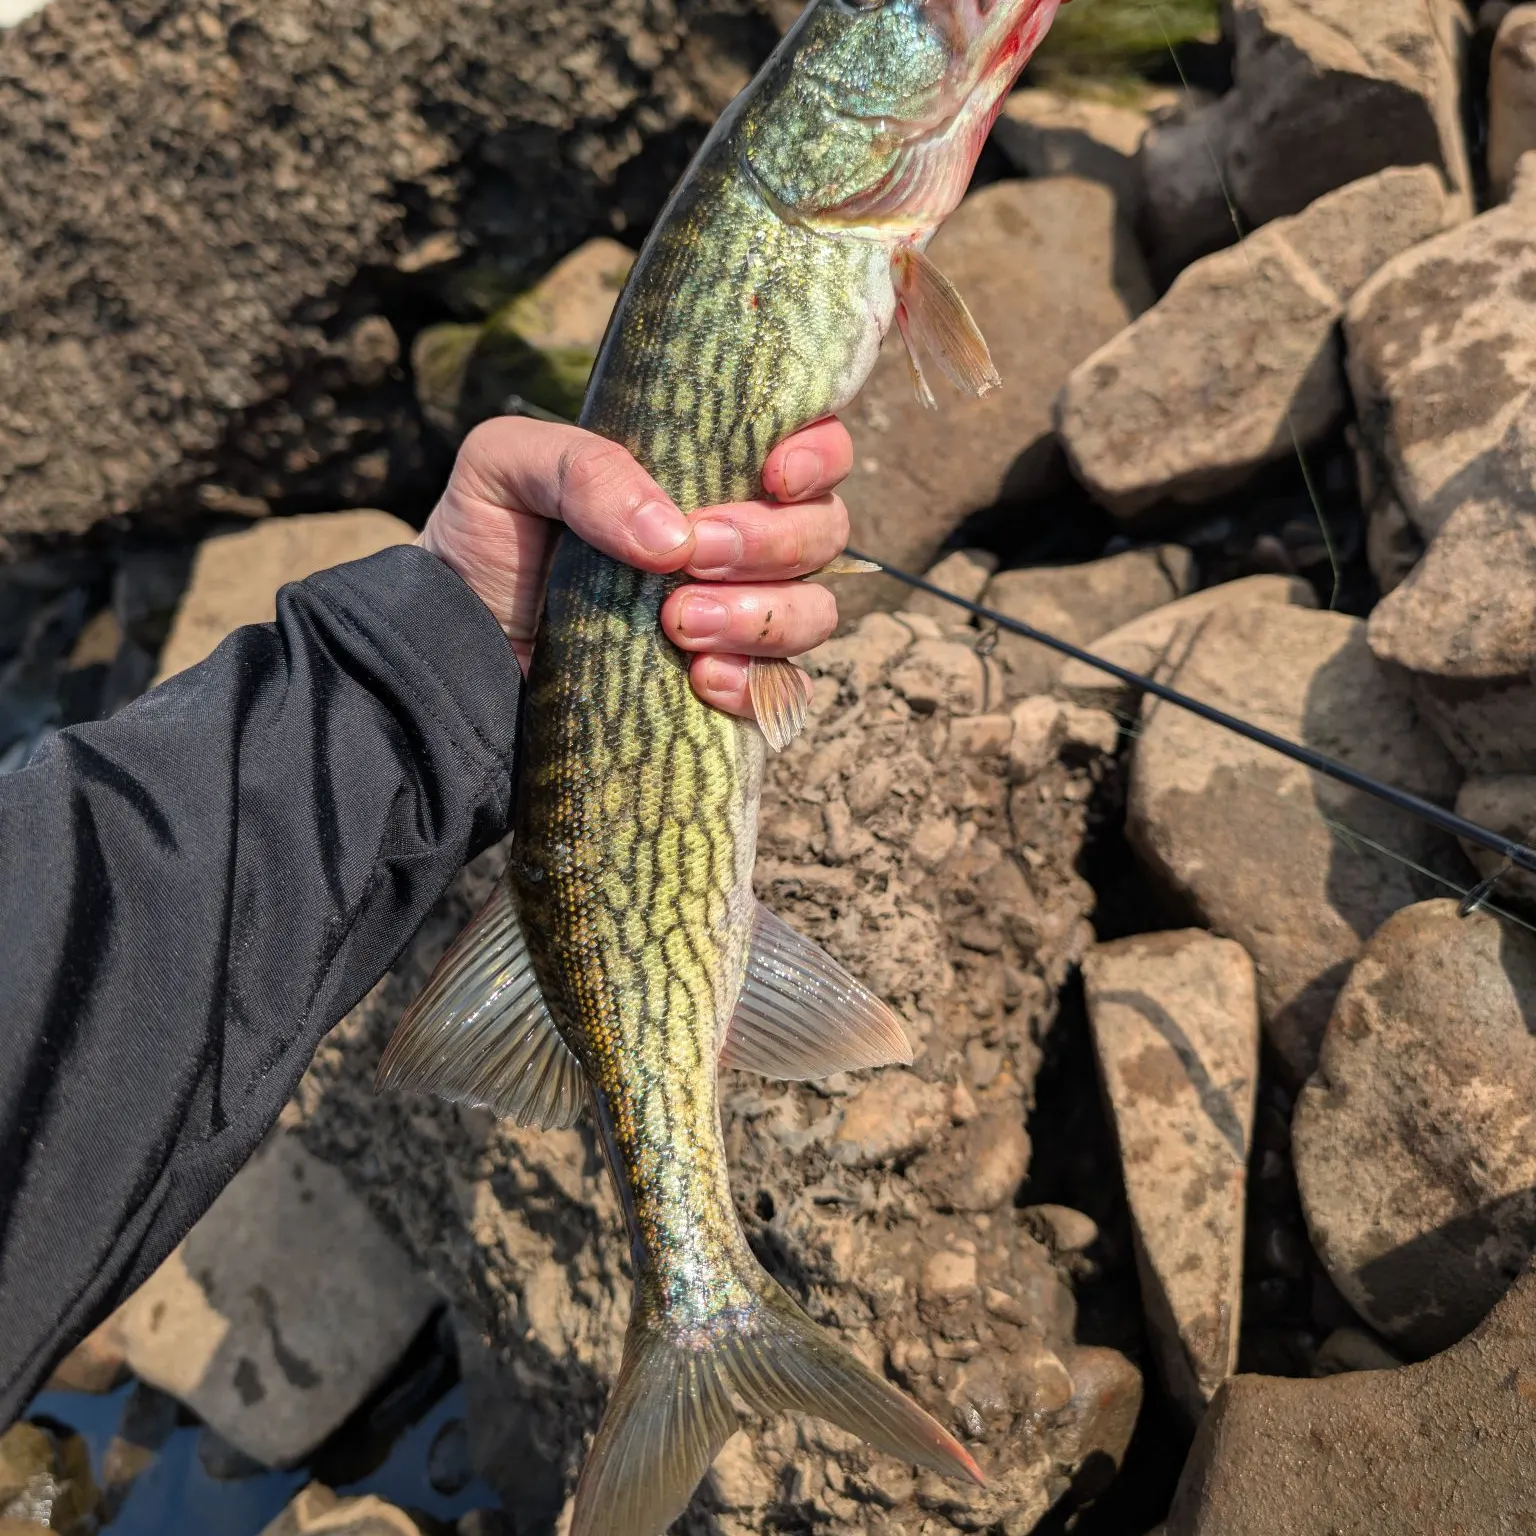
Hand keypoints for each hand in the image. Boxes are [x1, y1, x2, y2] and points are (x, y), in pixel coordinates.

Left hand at [418, 415, 851, 720]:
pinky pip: (783, 693)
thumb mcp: (508, 468)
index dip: (818, 454)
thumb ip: (583, 467)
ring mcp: (740, 619)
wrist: (455, 643)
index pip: (812, 447)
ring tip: (678, 624)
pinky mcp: (726, 690)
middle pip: (824, 532)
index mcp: (710, 470)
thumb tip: (672, 538)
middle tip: (694, 556)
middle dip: (771, 543)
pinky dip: (752, 685)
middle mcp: (742, 541)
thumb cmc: (488, 539)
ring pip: (814, 613)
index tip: (774, 472)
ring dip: (762, 617)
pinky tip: (698, 680)